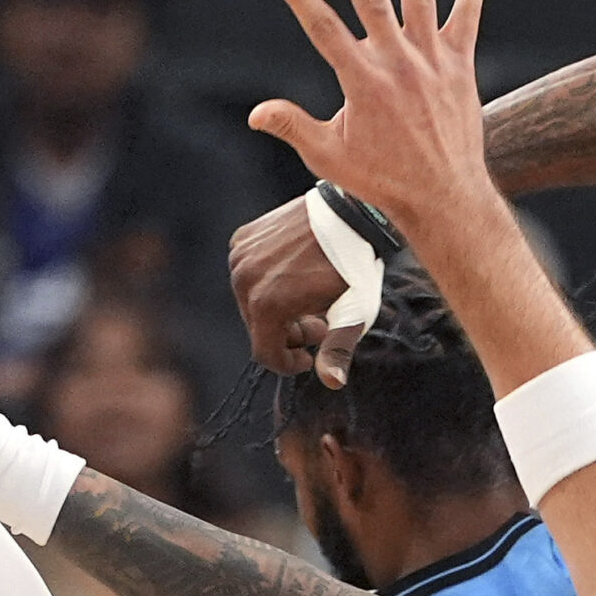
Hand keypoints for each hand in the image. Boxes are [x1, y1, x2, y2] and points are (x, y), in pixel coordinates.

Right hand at [228, 200, 363, 385]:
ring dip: (278, 310)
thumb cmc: (355, 266)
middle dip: (288, 334)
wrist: (351, 213)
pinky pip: (249, 275)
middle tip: (319, 324)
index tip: (309, 358)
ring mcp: (240, 256)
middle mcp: (245, 280)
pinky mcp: (242, 239)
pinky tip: (296, 277)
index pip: (265, 353)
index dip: (287, 363)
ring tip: (311, 300)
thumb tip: (333, 383)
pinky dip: (268, 284)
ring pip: (251, 302)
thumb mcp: (353, 313)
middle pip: (258, 328)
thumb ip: (337, 350)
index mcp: (267, 304)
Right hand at [249, 0, 491, 237]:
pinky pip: (468, 14)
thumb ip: (293, 126)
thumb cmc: (383, 181)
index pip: (321, 26)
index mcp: (362, 81)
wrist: (444, 198)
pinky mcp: (460, 65)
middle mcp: (397, 62)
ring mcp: (432, 60)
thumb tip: (256, 113)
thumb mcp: (329, 157)